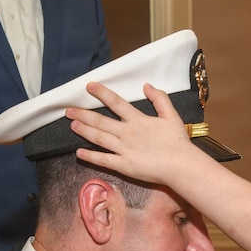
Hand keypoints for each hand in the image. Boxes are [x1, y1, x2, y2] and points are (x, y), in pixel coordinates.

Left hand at [67, 82, 191, 183]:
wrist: (180, 165)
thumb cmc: (177, 142)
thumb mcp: (171, 116)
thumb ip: (160, 99)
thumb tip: (147, 85)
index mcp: (138, 120)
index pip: (116, 102)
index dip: (102, 93)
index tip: (89, 86)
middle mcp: (127, 133)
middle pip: (101, 121)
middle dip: (83, 114)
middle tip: (69, 110)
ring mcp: (124, 149)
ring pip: (99, 138)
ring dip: (84, 131)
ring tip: (72, 125)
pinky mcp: (124, 165)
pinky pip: (103, 160)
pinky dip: (90, 156)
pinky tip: (79, 153)